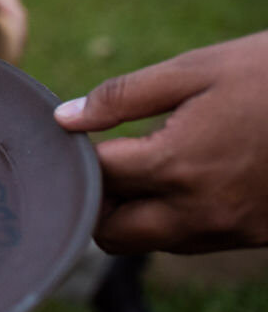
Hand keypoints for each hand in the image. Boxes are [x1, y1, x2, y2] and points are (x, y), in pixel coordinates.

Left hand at [54, 30, 267, 254]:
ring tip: (145, 164)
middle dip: (96, 201)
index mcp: (177, 165)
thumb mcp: (196, 70)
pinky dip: (172, 218)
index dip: (77, 156)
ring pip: (151, 242)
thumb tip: (64, 118)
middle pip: (112, 232)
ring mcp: (231, 230)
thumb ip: (122, 97)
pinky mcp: (257, 237)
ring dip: (133, 213)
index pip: (96, 179)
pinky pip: (192, 241)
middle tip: (107, 159)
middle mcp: (200, 211)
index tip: (79, 135)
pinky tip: (185, 176)